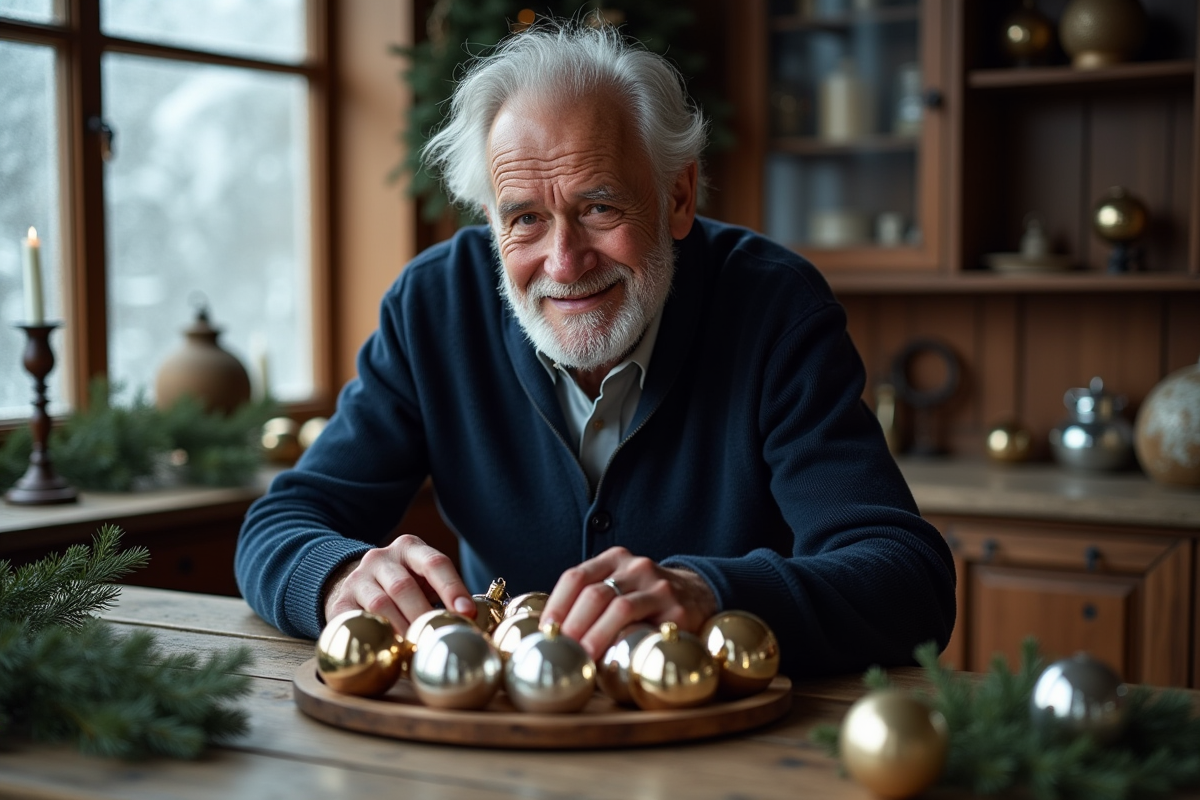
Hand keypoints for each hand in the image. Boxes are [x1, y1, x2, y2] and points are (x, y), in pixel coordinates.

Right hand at [322, 534, 474, 636]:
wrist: (351, 582)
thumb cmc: (402, 585)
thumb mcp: (421, 578)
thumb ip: (443, 594)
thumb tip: (471, 623)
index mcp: (409, 548)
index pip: (434, 563)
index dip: (452, 588)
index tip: (466, 613)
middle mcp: (381, 558)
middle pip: (404, 586)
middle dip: (425, 615)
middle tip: (440, 638)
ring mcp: (357, 579)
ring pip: (380, 605)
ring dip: (401, 630)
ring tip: (417, 650)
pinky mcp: (340, 602)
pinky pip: (356, 622)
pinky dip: (375, 637)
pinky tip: (388, 651)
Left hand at [541, 546, 717, 662]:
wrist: (700, 593)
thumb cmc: (646, 598)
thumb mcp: (620, 585)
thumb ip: (592, 599)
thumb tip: (553, 633)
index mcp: (615, 558)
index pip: (576, 577)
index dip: (556, 605)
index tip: (546, 630)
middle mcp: (636, 567)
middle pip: (594, 593)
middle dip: (572, 624)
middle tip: (561, 649)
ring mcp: (658, 586)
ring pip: (618, 608)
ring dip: (594, 636)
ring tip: (582, 656)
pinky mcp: (678, 610)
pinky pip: (647, 626)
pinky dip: (624, 641)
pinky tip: (613, 656)